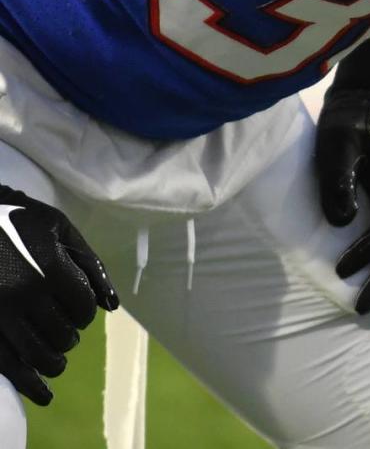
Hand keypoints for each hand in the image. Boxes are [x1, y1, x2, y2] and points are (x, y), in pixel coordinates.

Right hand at [0, 184, 118, 404]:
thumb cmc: (19, 221)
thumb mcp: (58, 228)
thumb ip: (89, 263)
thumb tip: (112, 305)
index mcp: (47, 268)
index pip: (82, 307)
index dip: (86, 311)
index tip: (80, 307)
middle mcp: (22, 295)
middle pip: (62, 335)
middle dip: (70, 335)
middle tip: (67, 329)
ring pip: (38, 357)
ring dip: (54, 362)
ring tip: (58, 358)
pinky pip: (8, 367)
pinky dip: (28, 386)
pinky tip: (43, 394)